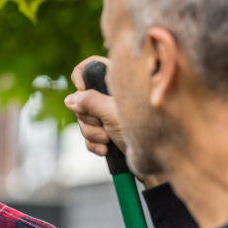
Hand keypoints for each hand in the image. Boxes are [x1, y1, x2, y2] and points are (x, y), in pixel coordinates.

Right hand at [66, 55, 165, 187]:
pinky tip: (106, 150)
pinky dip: (94, 144)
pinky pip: (89, 135)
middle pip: (82, 98)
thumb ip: (90, 102)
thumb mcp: (113, 113)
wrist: (156, 161)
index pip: (90, 66)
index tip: (83, 92)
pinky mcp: (108, 130)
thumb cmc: (145, 131)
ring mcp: (109, 113)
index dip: (81, 78)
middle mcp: (113, 94)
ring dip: (92, 133)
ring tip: (108, 139)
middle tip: (102, 124)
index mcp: (118, 80)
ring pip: (84, 119)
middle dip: (88, 116)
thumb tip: (70, 99)